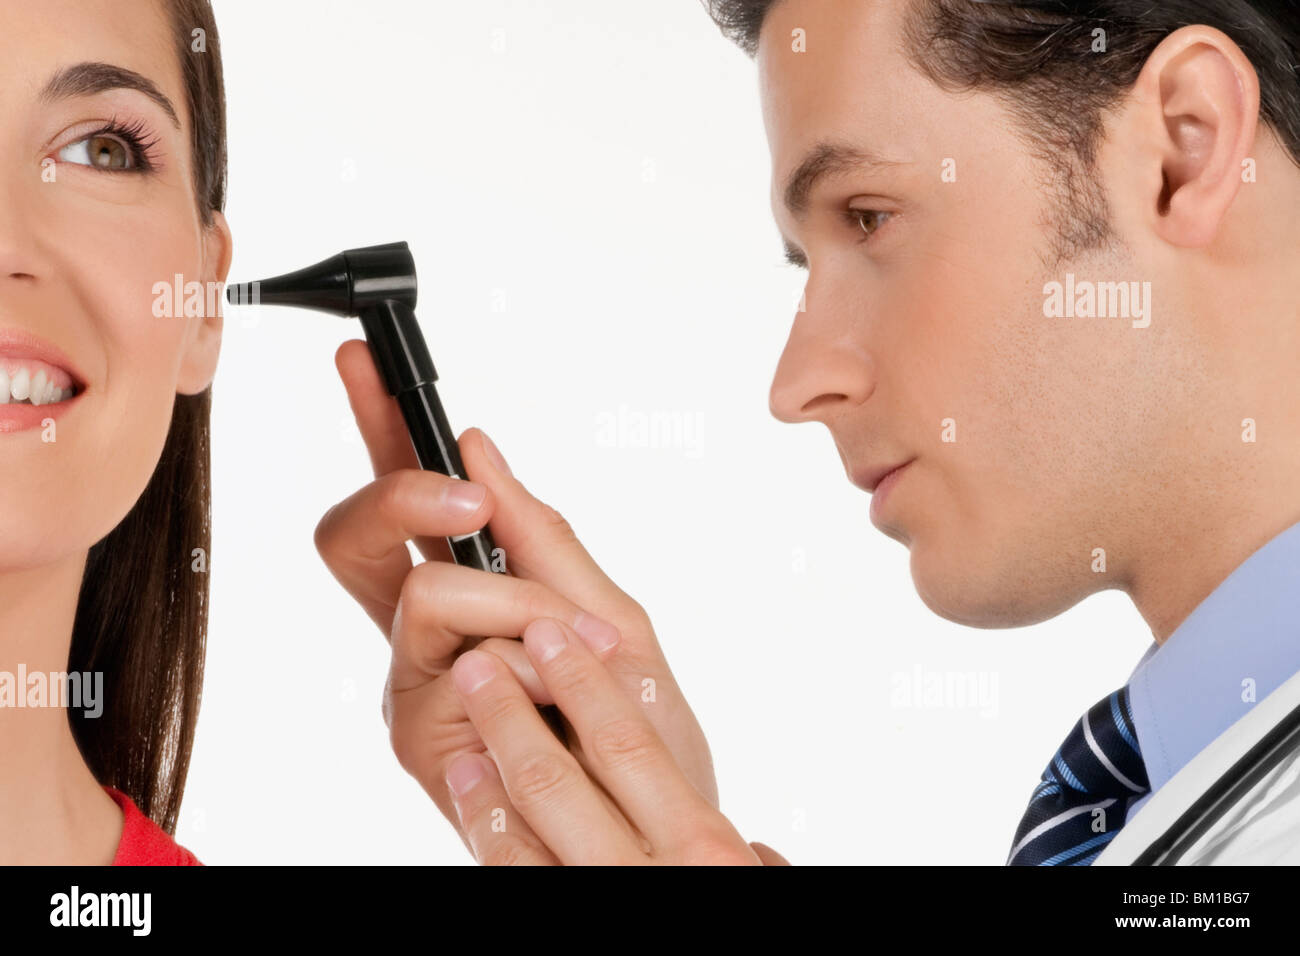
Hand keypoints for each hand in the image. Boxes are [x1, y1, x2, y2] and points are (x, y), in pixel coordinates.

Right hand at [314, 340, 730, 857]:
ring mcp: (415, 682)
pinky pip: (461, 658)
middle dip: (406, 491)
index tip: (362, 363)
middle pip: (355, 533)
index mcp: (462, 591)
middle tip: (470, 498)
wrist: (654, 821)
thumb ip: (543, 535)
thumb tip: (481, 445)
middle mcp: (420, 635)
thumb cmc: (631, 720)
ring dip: (518, 603)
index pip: (402, 499)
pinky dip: (531, 662)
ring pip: (423, 588)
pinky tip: (558, 698)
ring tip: (575, 647)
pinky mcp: (419, 735)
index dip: (375, 428)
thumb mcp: (610, 609)